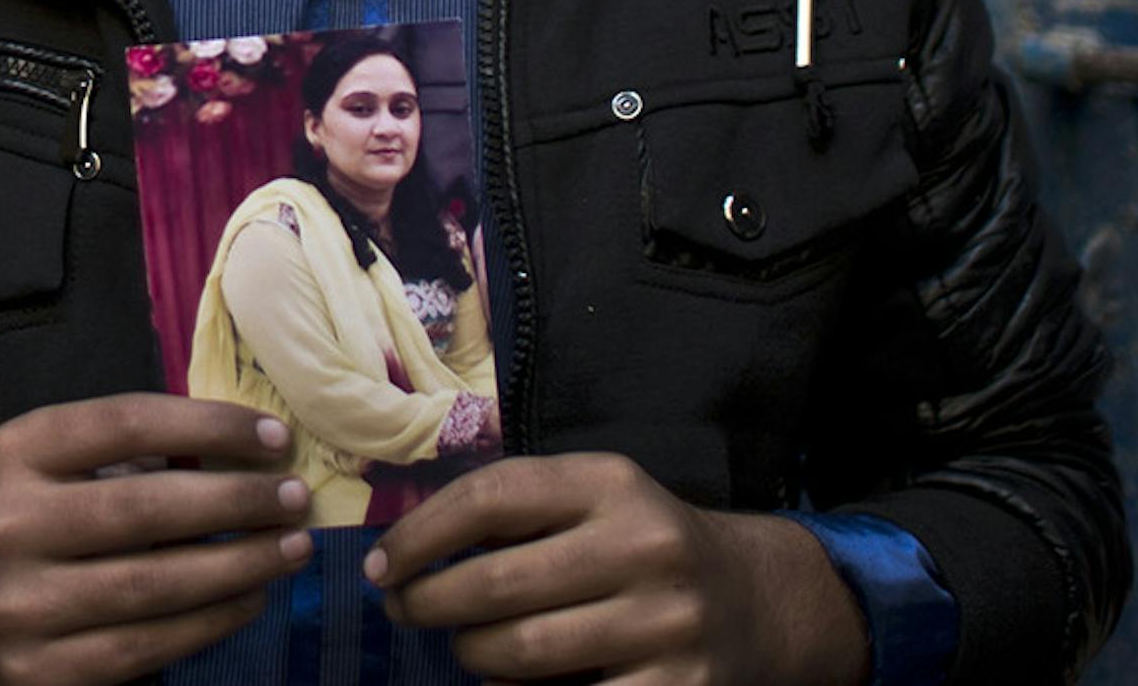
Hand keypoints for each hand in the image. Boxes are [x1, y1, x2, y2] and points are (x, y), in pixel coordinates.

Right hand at [0, 394, 313, 685]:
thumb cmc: (53, 519)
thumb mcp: (73, 466)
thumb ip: (142, 451)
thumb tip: (254, 450)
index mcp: (16, 453)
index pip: (125, 423)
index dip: (208, 425)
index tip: (275, 437)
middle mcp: (7, 526)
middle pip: (143, 507)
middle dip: (235, 499)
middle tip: (295, 497)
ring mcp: (19, 606)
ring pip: (153, 585)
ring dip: (239, 564)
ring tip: (291, 547)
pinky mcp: (43, 672)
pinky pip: (147, 645)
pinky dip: (211, 620)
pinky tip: (251, 596)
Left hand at [366, 453, 867, 684]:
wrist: (756, 599)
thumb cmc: (642, 543)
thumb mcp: (594, 500)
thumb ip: (518, 511)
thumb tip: (408, 548)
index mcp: (610, 483)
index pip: (490, 497)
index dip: (421, 534)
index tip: (382, 565)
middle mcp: (643, 545)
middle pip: (498, 582)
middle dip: (430, 602)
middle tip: (402, 611)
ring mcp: (667, 622)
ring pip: (524, 652)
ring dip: (470, 655)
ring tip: (460, 646)